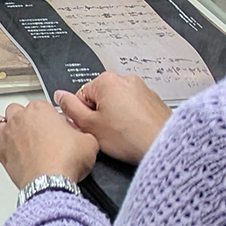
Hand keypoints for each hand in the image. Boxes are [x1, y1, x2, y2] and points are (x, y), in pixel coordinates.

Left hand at [0, 99, 98, 187]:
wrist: (50, 182)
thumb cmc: (64, 161)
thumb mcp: (89, 142)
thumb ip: (82, 132)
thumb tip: (82, 135)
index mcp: (40, 110)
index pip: (43, 105)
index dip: (51, 117)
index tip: (56, 126)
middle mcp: (20, 118)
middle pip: (17, 109)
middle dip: (25, 117)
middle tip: (36, 129)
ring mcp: (8, 134)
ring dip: (6, 125)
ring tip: (16, 133)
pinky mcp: (1, 152)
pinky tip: (7, 147)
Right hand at [55, 72, 170, 163]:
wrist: (165, 146)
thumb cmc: (131, 138)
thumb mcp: (90, 125)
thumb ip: (70, 108)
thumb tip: (60, 96)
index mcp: (106, 81)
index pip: (81, 95)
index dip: (83, 115)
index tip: (91, 127)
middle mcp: (126, 80)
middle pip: (100, 98)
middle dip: (101, 115)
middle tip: (107, 133)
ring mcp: (142, 89)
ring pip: (118, 104)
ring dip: (117, 118)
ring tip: (123, 135)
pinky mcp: (154, 100)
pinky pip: (135, 108)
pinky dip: (133, 120)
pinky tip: (135, 133)